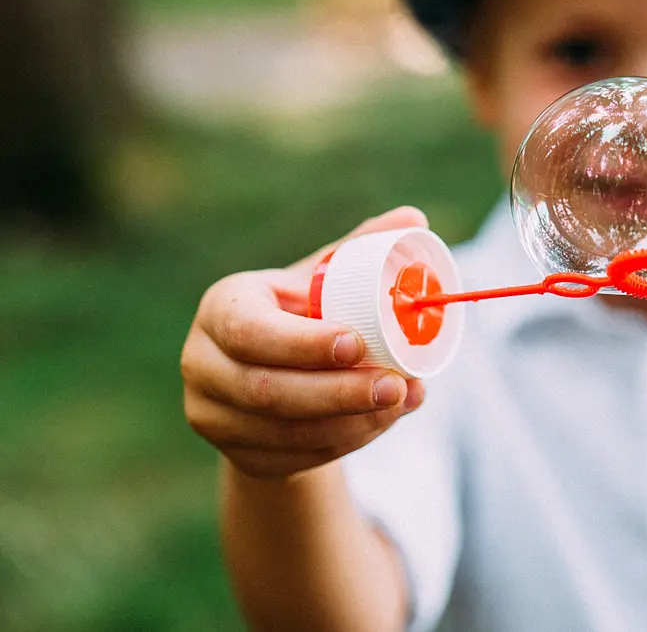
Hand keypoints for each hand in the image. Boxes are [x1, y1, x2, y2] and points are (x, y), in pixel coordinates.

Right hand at [182, 207, 430, 477]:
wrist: (279, 373)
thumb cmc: (306, 312)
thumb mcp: (326, 278)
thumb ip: (363, 248)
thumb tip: (415, 217)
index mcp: (222, 307)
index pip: (249, 330)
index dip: (303, 343)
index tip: (359, 344)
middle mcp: (201, 361)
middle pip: (266, 390)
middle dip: (340, 393)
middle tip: (397, 385)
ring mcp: (211, 414)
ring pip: (283, 432)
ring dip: (351, 423)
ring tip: (403, 402)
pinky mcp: (236, 456)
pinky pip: (293, 459)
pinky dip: (344, 444)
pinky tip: (380, 424)